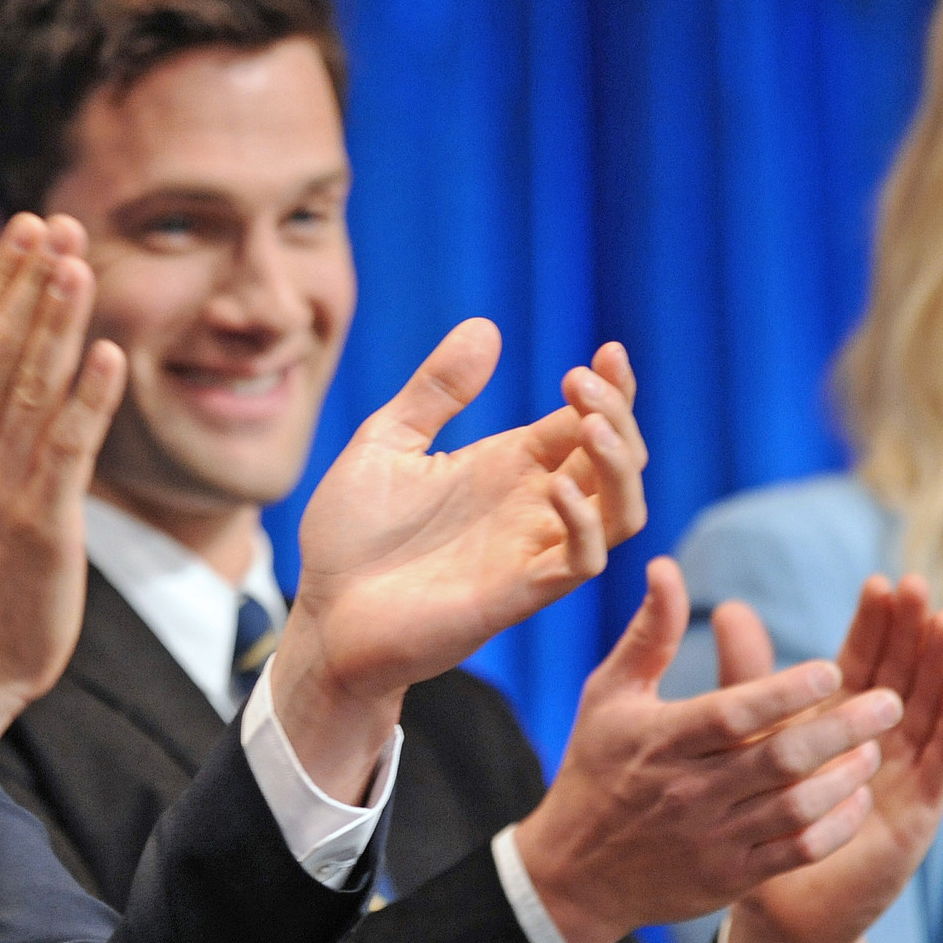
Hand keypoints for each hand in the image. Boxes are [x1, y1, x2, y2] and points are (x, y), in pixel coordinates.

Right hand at [0, 214, 126, 792]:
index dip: (1, 282)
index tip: (27, 228)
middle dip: (28, 284)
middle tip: (53, 221)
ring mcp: (2, 486)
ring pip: (30, 389)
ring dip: (55, 324)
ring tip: (77, 264)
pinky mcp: (42, 522)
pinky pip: (66, 450)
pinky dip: (86, 400)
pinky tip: (106, 354)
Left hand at [270, 323, 645, 796]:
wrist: (322, 615)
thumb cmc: (351, 538)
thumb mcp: (385, 443)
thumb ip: (434, 392)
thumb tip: (486, 327)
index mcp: (508, 468)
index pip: (586, 423)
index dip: (610, 389)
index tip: (609, 350)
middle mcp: (531, 507)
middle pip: (616, 461)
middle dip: (616, 415)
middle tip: (582, 380)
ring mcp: (529, 552)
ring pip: (619, 512)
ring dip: (620, 468)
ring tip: (593, 425)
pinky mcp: (516, 595)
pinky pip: (579, 563)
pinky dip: (583, 526)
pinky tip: (557, 489)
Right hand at [514, 558, 904, 942]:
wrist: (575, 870)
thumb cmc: (595, 767)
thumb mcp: (608, 695)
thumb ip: (648, 634)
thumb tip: (665, 566)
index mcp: (659, 740)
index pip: (732, 713)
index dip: (785, 691)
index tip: (832, 669)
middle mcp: (687, 790)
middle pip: (780, 758)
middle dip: (842, 728)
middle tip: (890, 703)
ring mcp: (710, 837)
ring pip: (797, 806)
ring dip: (846, 776)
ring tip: (878, 747)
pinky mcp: (728, 877)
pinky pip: (797, 852)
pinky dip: (836, 825)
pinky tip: (857, 798)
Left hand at [726, 575, 942, 942]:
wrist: (763, 898)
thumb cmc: (751, 813)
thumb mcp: (746, 736)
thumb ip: (746, 676)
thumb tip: (727, 607)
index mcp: (834, 722)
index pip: (862, 662)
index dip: (873, 625)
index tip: (880, 582)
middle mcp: (876, 745)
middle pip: (902, 676)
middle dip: (912, 633)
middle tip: (919, 587)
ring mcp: (901, 778)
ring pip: (930, 712)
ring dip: (941, 667)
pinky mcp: (914, 814)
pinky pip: (942, 762)